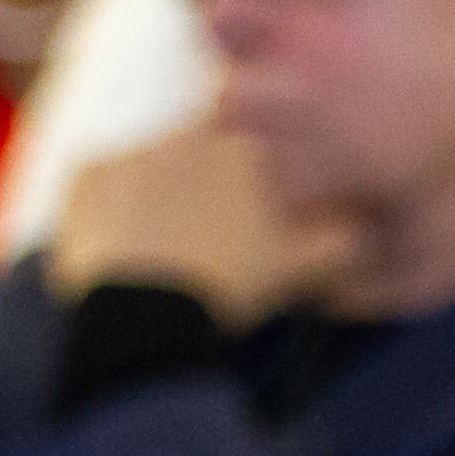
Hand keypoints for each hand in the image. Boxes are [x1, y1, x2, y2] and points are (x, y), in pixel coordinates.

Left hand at [47, 124, 351, 326]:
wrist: (149, 319)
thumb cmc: (235, 290)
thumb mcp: (308, 269)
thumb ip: (345, 236)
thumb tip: (368, 224)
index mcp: (244, 148)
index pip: (253, 142)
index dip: (252, 173)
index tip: (248, 206)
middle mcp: (186, 136)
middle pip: (200, 146)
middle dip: (205, 178)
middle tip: (208, 230)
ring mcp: (131, 152)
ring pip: (152, 163)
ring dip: (160, 191)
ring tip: (166, 243)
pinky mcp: (86, 175)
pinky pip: (102, 181)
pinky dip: (112, 206)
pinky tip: (127, 245)